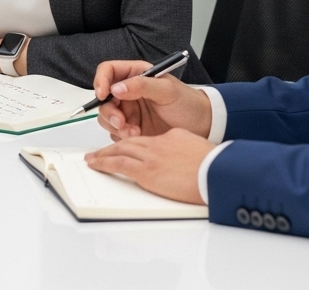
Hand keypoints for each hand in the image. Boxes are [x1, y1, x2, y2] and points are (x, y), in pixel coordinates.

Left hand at [84, 128, 212, 204]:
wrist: (216, 172)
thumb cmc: (213, 166)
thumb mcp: (197, 150)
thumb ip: (183, 150)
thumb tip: (177, 159)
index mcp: (171, 137)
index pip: (145, 140)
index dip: (131, 143)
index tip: (125, 147)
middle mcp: (158, 143)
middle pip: (129, 142)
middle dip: (112, 147)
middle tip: (99, 152)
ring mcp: (151, 156)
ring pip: (120, 150)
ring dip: (104, 154)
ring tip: (92, 159)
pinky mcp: (147, 171)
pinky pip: (119, 164)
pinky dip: (105, 162)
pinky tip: (96, 164)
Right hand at [92, 59, 212, 140]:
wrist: (201, 125)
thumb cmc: (187, 103)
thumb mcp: (167, 90)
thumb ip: (142, 86)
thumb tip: (117, 87)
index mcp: (135, 74)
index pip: (108, 71)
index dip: (101, 81)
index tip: (103, 94)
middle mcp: (128, 91)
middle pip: (103, 98)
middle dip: (109, 111)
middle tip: (121, 122)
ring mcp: (128, 111)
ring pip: (107, 117)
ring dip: (116, 126)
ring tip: (134, 132)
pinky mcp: (130, 128)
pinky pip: (115, 132)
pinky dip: (122, 136)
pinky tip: (137, 137)